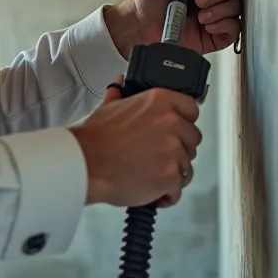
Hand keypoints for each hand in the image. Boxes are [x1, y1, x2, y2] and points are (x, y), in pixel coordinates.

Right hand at [69, 75, 201, 208]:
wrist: (85, 164)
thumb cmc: (94, 140)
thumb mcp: (108, 108)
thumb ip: (121, 95)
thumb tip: (120, 84)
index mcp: (159, 101)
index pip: (191, 109)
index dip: (184, 122)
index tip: (176, 130)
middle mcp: (171, 123)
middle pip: (192, 138)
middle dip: (179, 149)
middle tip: (158, 155)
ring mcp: (173, 150)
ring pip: (187, 165)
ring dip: (173, 172)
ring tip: (151, 173)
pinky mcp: (171, 175)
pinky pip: (179, 187)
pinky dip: (167, 193)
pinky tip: (152, 189)